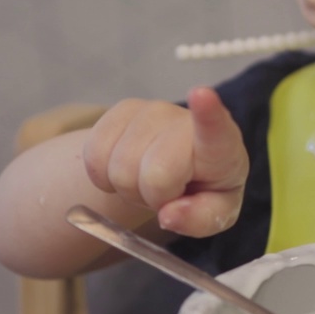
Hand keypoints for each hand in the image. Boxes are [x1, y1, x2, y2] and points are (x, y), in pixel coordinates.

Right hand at [83, 87, 247, 236]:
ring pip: (119, 169)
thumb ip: (200, 219)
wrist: (181, 165)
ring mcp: (151, 111)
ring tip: (150, 181)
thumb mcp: (216, 214)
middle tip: (167, 193)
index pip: (214, 127)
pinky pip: (94, 156)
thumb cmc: (205, 187)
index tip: (202, 94)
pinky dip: (103, 177)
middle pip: (154, 175)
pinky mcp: (121, 111)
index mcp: (220, 146)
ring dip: (129, 188)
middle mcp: (183, 120)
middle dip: (154, 198)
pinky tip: (127, 170)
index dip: (207, 112)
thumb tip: (169, 215)